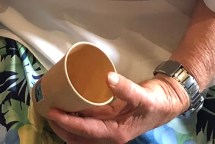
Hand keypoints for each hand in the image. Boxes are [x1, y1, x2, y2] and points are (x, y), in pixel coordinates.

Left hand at [44, 72, 187, 143]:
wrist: (167, 101)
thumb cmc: (156, 101)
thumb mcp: (142, 95)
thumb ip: (126, 88)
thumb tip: (107, 78)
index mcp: (116, 133)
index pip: (86, 131)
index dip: (68, 123)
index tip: (53, 112)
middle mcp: (109, 134)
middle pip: (79, 137)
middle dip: (61, 127)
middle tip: (46, 109)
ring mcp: (108, 128)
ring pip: (81, 133)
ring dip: (65, 125)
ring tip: (52, 108)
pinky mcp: (108, 120)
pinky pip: (87, 122)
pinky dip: (75, 117)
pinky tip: (67, 104)